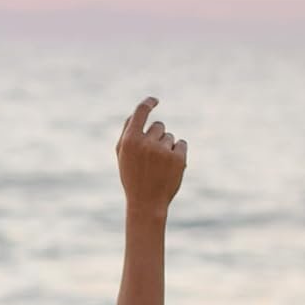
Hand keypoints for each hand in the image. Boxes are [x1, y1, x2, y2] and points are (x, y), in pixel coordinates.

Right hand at [116, 96, 185, 213]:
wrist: (146, 204)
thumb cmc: (133, 178)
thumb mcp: (123, 156)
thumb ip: (127, 132)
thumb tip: (138, 112)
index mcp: (129, 141)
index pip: (141, 112)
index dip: (148, 103)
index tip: (155, 101)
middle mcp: (146, 143)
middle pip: (159, 126)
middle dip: (157, 137)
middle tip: (151, 158)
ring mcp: (162, 150)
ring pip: (170, 136)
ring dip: (167, 147)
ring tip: (158, 167)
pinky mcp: (178, 158)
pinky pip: (181, 143)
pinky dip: (178, 153)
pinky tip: (170, 167)